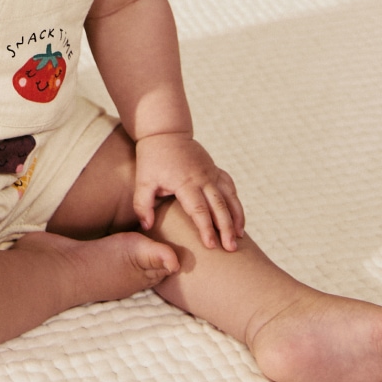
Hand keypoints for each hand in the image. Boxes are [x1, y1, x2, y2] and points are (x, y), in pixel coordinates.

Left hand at [134, 133, 244, 250]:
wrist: (165, 132)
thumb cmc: (152, 159)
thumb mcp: (142, 181)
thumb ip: (142, 204)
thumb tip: (147, 226)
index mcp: (185, 182)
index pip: (199, 210)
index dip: (206, 228)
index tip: (211, 245)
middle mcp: (202, 178)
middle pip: (219, 206)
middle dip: (226, 228)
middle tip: (230, 248)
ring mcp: (211, 172)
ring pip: (230, 197)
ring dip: (236, 217)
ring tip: (239, 236)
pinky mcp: (215, 169)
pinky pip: (230, 186)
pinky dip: (235, 202)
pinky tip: (237, 217)